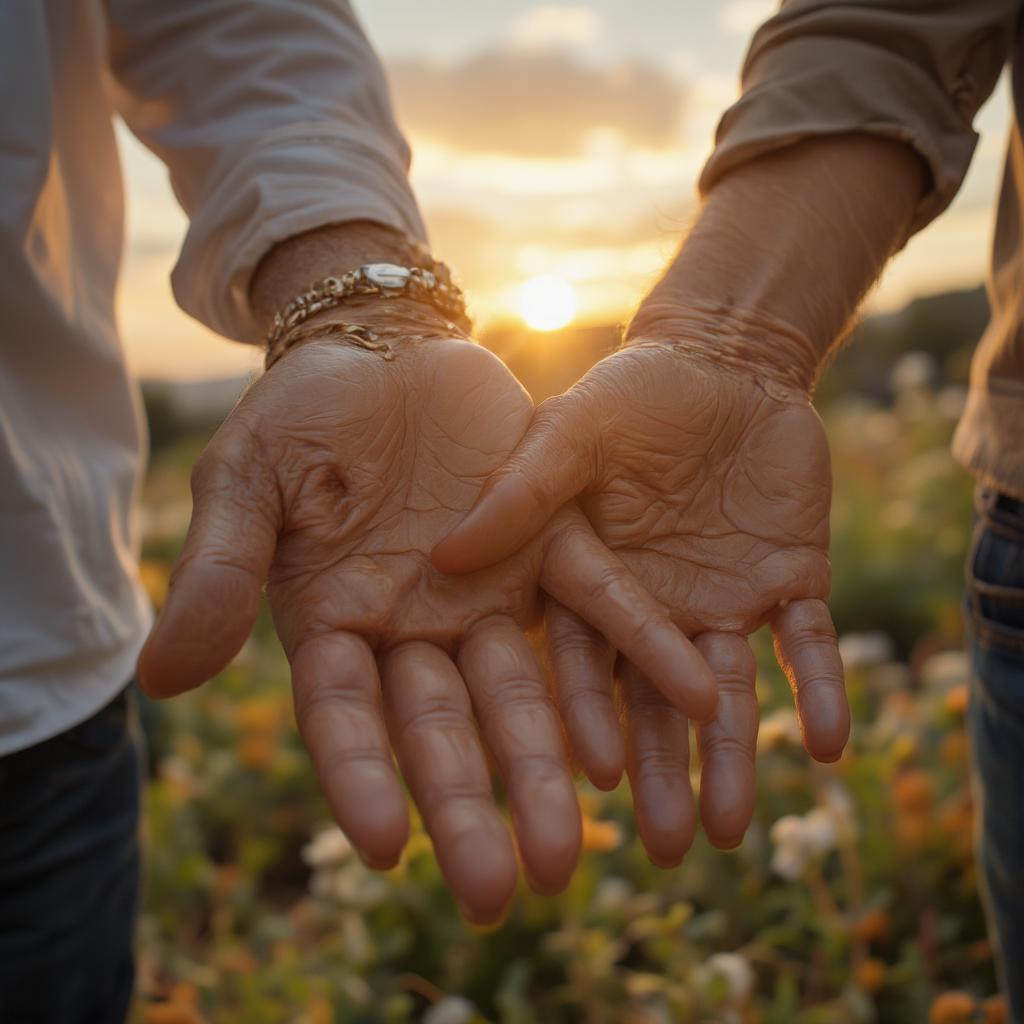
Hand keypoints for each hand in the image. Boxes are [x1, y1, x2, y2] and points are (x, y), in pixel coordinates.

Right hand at [138, 316, 716, 921]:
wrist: (380, 348)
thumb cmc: (299, 416)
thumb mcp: (247, 482)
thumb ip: (220, 571)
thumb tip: (160, 682)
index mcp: (335, 621)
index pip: (346, 716)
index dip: (363, 778)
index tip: (386, 848)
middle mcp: (418, 626)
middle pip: (446, 727)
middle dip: (475, 804)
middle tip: (508, 891)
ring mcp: (489, 592)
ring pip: (527, 687)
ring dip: (559, 758)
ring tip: (589, 838)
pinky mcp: (551, 542)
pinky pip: (599, 601)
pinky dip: (642, 646)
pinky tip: (694, 696)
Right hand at [433, 332, 849, 863]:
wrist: (724, 363)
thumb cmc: (631, 394)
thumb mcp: (568, 434)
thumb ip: (518, 492)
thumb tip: (443, 556)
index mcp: (590, 584)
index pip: (572, 664)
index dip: (577, 719)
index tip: (594, 776)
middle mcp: (652, 611)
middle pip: (647, 700)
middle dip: (655, 768)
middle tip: (662, 845)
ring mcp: (722, 603)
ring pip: (726, 691)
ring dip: (732, 755)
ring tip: (729, 831)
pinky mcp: (790, 582)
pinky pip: (809, 643)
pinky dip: (819, 688)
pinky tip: (824, 743)